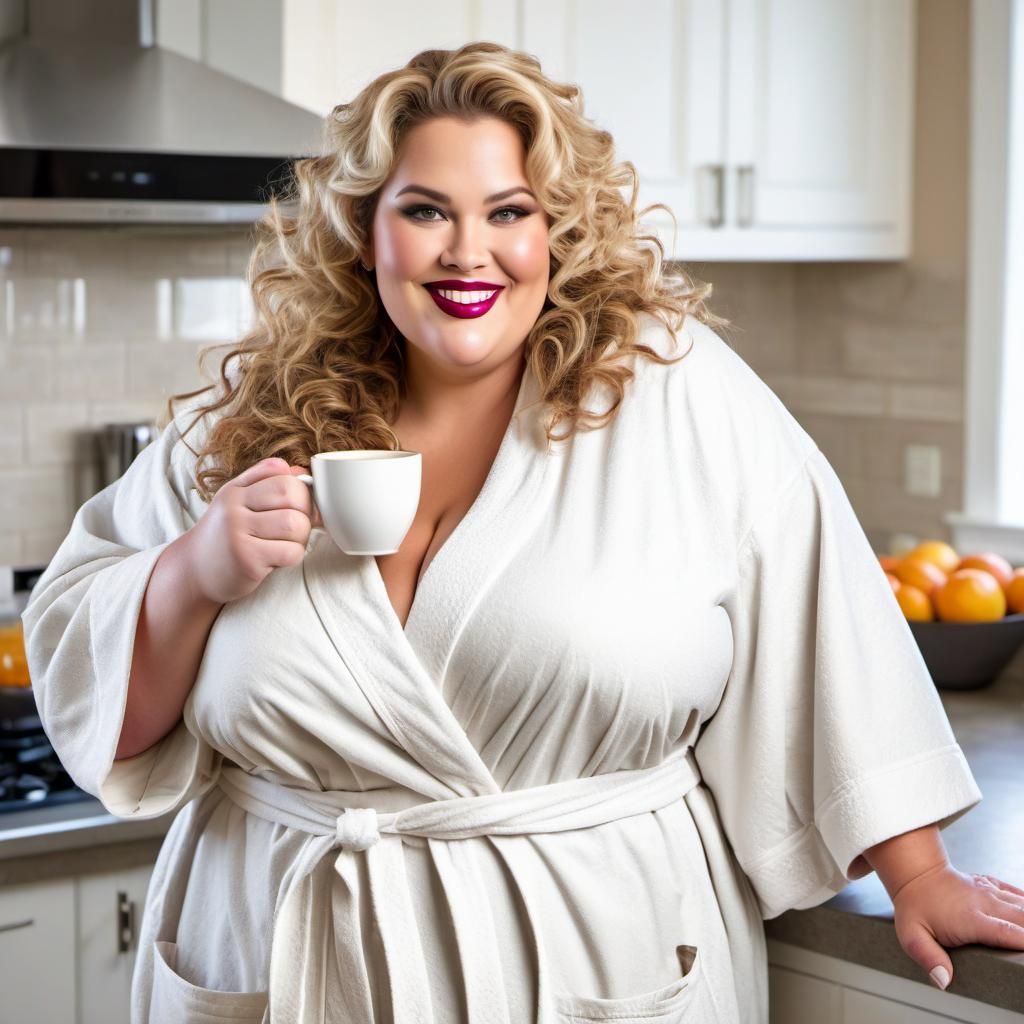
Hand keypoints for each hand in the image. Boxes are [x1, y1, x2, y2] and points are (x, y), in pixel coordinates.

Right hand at [185, 457, 321, 604]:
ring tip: (285, 543)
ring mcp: (239, 534)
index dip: (302, 492)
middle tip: (295, 527)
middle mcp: (234, 509)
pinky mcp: (247, 561)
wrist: (194, 572)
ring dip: (301, 537)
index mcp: (235, 491)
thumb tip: (302, 472)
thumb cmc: (225, 536)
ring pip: (295, 524)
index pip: (283, 477)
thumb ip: (266, 480)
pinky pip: (291, 552)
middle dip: (305, 513)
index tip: (299, 508)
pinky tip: (278, 559)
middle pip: (293, 497)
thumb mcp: (237, 500)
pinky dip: (293, 556)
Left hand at [890, 863, 1023, 989]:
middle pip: (1021, 918)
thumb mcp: (913, 935)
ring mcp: (988, 891)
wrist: (915, 874)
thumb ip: (928, 957)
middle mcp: (984, 902)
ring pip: (1022, 905)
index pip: (1006, 932)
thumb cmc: (916, 906)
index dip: (1023, 943)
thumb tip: (943, 980)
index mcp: (969, 918)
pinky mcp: (991, 885)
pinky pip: (1016, 893)